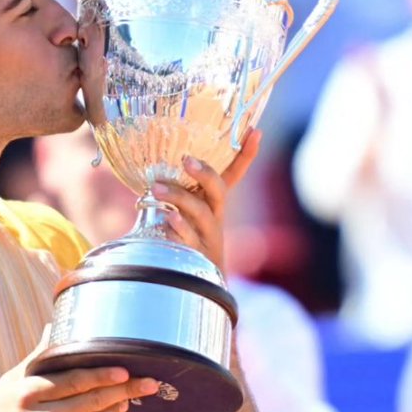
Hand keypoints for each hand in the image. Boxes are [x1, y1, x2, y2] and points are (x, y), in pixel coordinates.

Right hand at [0, 341, 158, 411]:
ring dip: (117, 405)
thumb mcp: (10, 384)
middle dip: (122, 388)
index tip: (123, 369)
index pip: (72, 379)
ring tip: (133, 395)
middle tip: (148, 382)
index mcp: (27, 392)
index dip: (101, 374)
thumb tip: (53, 328)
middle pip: (90, 397)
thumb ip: (36, 358)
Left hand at [150, 128, 261, 271]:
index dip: (246, 154)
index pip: (234, 174)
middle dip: (205, 174)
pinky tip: (167, 220)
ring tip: (156, 188)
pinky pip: (188, 239)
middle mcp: (215, 216)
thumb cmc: (188, 237)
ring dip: (178, 197)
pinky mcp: (196, 254)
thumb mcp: (187, 211)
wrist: (198, 280)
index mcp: (214, 202)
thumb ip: (178, 191)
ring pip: (199, 212)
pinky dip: (178, 228)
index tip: (256, 130)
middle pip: (218, 191)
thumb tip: (155, 168)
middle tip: (186, 160)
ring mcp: (207, 235)